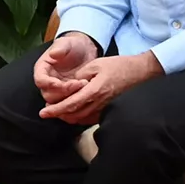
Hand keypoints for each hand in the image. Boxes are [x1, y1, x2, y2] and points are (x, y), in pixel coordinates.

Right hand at [34, 33, 99, 104]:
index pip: (40, 80)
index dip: (48, 84)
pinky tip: (87, 92)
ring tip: (85, 84)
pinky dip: (77, 100)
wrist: (84, 50)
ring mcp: (58, 89)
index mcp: (42, 69)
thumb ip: (59, 48)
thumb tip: (53, 54)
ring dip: (71, 97)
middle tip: (78, 83)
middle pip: (48, 95)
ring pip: (58, 102)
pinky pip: (69, 103)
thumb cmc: (72, 45)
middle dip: (63, 91)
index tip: (59, 83)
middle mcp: (48, 81)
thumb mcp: (66, 43)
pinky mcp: (68, 94)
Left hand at [39, 52, 163, 123]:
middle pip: (74, 115)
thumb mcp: (96, 64)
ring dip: (68, 117)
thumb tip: (70, 85)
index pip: (70, 104)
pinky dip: (80, 118)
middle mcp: (99, 103)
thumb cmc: (119, 66)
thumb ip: (80, 75)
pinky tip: (75, 112)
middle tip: (48, 113)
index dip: (55, 110)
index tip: (43, 113)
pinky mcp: (110, 109)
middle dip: (59, 115)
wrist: (140, 72)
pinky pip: (91, 118)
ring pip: (82, 119)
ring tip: (58, 112)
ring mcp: (106, 108)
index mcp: (94, 91)